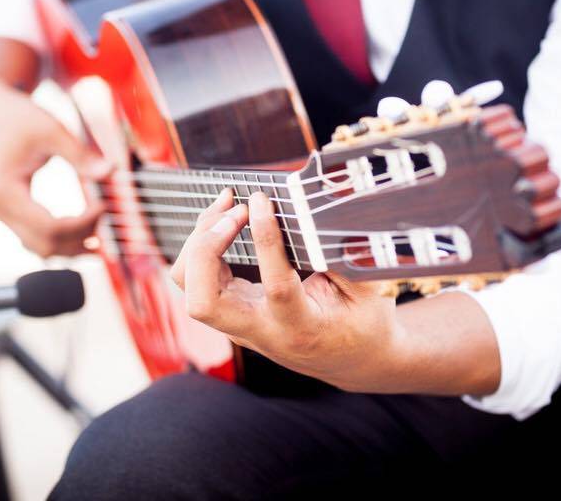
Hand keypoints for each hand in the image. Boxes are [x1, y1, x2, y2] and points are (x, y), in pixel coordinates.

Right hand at [0, 74, 111, 257]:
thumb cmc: (16, 116)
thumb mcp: (51, 129)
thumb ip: (80, 155)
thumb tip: (111, 171)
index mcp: (5, 193)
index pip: (51, 228)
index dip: (83, 223)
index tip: (104, 205)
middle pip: (45, 245)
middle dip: (80, 238)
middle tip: (105, 217)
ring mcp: (0, 213)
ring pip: (39, 248)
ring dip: (70, 244)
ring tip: (99, 230)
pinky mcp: (6, 210)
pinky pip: (34, 237)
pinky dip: (59, 238)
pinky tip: (82, 228)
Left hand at [170, 189, 414, 392]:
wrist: (351, 361)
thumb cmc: (364, 324)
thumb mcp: (370, 292)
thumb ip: (348, 257)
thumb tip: (325, 210)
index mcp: (300, 328)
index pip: (274, 286)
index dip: (265, 238)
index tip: (261, 200)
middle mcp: (260, 332)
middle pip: (202, 302)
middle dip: (207, 248)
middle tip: (237, 208)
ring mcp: (238, 325)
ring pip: (190, 287)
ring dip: (198, 240)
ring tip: (228, 202)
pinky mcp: (231, 312)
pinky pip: (197, 279)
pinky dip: (203, 243)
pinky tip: (226, 216)